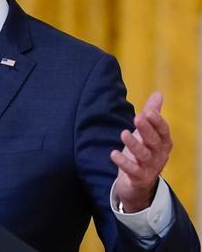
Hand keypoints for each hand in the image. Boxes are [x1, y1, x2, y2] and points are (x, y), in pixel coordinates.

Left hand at [110, 92, 171, 212]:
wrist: (138, 183)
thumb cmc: (143, 152)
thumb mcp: (147, 133)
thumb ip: (152, 114)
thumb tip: (158, 94)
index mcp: (163, 142)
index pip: (163, 130)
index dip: (157, 121)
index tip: (148, 111)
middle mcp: (159, 155)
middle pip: (154, 141)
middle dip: (146, 129)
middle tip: (137, 117)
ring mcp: (150, 167)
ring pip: (143, 155)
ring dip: (134, 144)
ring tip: (123, 133)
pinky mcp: (139, 178)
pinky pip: (132, 170)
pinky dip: (123, 162)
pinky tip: (114, 154)